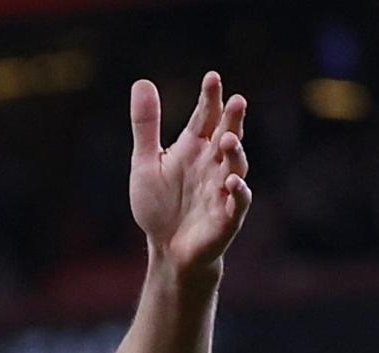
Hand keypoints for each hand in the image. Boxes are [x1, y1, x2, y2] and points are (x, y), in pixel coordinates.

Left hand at [129, 71, 251, 275]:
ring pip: (235, 167)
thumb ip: (146, 125)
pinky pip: (236, 203)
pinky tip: (231, 182)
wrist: (167, 248)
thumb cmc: (160, 204)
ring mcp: (222, 190)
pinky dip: (236, 192)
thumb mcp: (146, 162)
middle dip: (233, 120)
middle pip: (226, 136)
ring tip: (230, 139)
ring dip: (235, 153)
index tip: (212, 77)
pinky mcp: (226, 217)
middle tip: (237, 100)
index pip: (206, 118)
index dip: (210, 99)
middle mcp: (213, 165)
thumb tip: (142, 81)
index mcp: (194, 149)